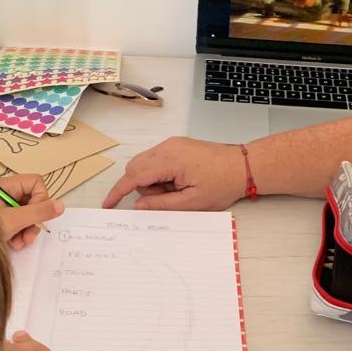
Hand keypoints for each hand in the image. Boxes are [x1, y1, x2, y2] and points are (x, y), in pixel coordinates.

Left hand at [0, 174, 62, 249]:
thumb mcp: (13, 221)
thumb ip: (38, 212)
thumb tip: (61, 205)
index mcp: (5, 186)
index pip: (35, 183)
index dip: (41, 199)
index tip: (36, 216)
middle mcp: (3, 194)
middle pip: (32, 200)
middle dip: (34, 220)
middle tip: (28, 237)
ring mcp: (0, 207)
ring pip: (26, 214)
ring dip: (27, 230)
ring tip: (19, 243)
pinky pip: (16, 223)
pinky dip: (18, 234)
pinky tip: (12, 244)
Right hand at [102, 136, 246, 210]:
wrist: (243, 166)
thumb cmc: (223, 183)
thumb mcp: (192, 202)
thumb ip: (161, 205)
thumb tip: (138, 206)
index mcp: (170, 160)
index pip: (134, 176)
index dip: (119, 191)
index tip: (108, 204)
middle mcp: (167, 147)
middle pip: (135, 168)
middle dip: (143, 187)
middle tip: (167, 198)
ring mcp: (172, 144)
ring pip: (145, 164)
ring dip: (153, 180)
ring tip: (178, 189)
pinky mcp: (177, 145)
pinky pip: (156, 160)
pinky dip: (161, 173)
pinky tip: (179, 181)